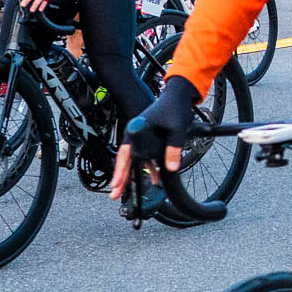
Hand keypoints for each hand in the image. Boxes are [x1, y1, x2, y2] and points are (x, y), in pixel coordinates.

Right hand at [110, 76, 200, 198]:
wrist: (177, 97)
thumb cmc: (174, 108)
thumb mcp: (176, 129)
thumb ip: (173, 149)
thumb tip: (171, 168)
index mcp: (136, 129)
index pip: (125, 154)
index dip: (120, 170)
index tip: (116, 184)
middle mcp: (134, 134)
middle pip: (124, 159)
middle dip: (120, 178)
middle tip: (114, 194)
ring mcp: (139, 137)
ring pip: (133, 160)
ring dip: (131, 175)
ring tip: (124, 191)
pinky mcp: (147, 139)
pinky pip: (144, 156)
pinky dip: (147, 167)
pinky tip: (152, 178)